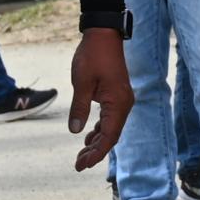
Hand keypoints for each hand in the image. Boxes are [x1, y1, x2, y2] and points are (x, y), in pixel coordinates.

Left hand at [65, 26, 130, 169]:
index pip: (108, 136)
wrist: (103, 35)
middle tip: (78, 165)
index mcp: (118, 103)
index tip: (82, 165)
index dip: (96, 153)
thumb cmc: (92, 56)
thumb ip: (79, 108)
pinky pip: (110, 119)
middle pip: (111, 136)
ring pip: (111, 129)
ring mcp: (121, 100)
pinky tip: (88, 137)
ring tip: (81, 155)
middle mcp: (124, 104)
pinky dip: (99, 130)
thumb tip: (75, 131)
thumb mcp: (81, 83)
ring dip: (97, 142)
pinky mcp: (116, 96)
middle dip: (95, 152)